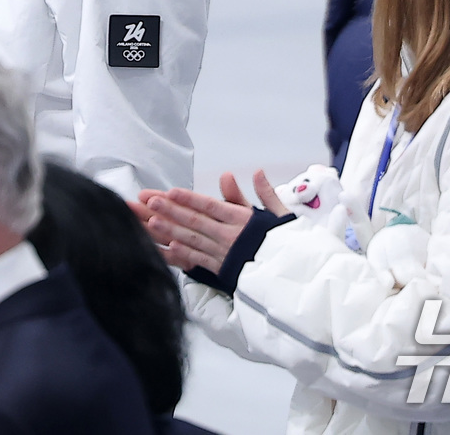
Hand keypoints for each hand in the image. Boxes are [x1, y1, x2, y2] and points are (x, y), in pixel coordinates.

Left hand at [134, 170, 289, 273]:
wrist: (300, 277)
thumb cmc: (290, 244)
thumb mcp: (281, 214)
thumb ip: (265, 193)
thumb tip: (258, 172)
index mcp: (244, 220)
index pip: (212, 206)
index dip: (190, 199)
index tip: (171, 191)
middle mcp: (232, 236)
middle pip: (196, 221)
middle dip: (171, 210)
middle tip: (149, 200)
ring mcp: (226, 255)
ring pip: (193, 240)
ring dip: (170, 231)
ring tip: (151, 221)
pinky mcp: (224, 272)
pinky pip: (200, 262)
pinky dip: (184, 255)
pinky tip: (169, 248)